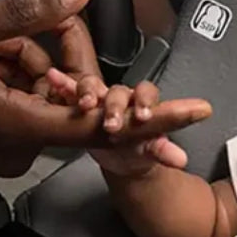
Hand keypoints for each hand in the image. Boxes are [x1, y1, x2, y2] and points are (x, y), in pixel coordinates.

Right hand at [0, 0, 209, 175]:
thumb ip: (21, 12)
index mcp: (17, 126)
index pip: (101, 126)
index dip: (151, 118)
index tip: (196, 113)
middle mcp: (23, 149)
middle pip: (72, 105)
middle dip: (55, 71)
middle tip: (21, 61)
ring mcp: (11, 154)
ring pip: (47, 102)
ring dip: (22, 70)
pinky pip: (29, 110)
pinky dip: (14, 83)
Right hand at [44, 69, 198, 179]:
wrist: (120, 156)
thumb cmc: (138, 149)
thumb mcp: (150, 151)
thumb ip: (163, 151)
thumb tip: (181, 159)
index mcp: (142, 104)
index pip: (147, 93)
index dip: (146, 101)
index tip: (143, 116)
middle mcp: (121, 97)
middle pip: (118, 92)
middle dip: (114, 106)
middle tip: (112, 125)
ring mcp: (99, 99)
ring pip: (93, 87)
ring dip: (88, 92)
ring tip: (85, 104)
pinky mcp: (79, 104)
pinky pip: (70, 91)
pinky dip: (64, 85)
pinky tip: (55, 78)